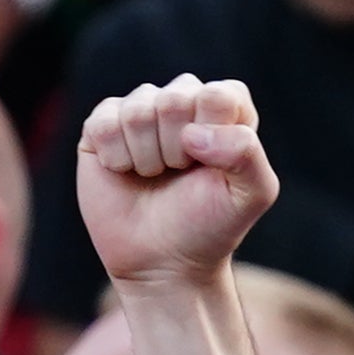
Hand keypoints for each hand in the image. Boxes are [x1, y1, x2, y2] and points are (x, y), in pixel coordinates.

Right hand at [76, 76, 281, 291]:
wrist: (164, 260)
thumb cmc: (211, 224)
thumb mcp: (252, 194)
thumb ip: (246, 153)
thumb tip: (191, 134)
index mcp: (225, 110)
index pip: (220, 94)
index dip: (215, 134)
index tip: (214, 167)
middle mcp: (182, 102)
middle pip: (175, 98)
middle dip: (179, 149)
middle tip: (180, 173)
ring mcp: (140, 111)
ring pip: (138, 110)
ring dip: (149, 156)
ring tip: (156, 175)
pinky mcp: (101, 126)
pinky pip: (104, 123)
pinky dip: (117, 157)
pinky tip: (126, 172)